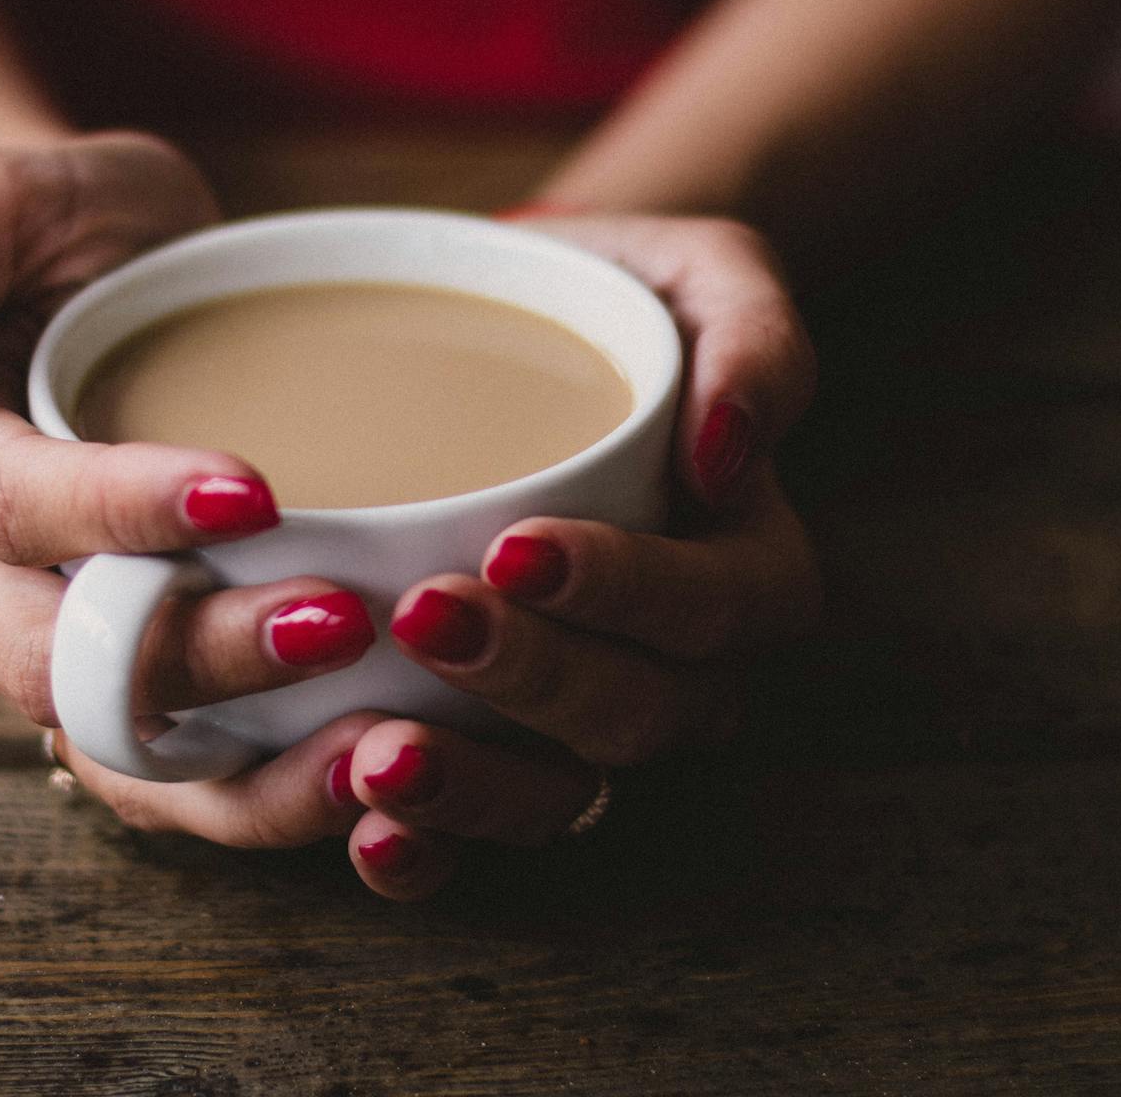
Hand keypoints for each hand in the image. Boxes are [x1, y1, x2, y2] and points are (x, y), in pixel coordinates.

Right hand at [0, 132, 381, 843]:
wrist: (122, 275)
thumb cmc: (63, 226)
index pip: (15, 512)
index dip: (123, 511)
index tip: (256, 491)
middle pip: (66, 664)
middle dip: (203, 657)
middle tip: (341, 620)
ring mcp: (66, 649)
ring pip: (125, 759)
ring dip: (247, 776)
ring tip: (377, 747)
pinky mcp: (151, 688)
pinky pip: (189, 782)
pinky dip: (274, 800)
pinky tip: (376, 779)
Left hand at [330, 215, 821, 898]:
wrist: (507, 337)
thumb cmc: (614, 301)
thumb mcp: (704, 273)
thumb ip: (754, 338)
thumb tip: (728, 452)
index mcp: (746, 566)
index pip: (715, 609)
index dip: (627, 594)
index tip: (519, 548)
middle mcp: (681, 667)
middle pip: (639, 715)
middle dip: (536, 682)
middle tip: (429, 619)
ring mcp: (589, 720)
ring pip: (563, 795)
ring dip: (476, 790)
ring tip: (382, 756)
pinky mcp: (500, 744)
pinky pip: (483, 825)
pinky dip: (430, 848)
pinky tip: (365, 829)